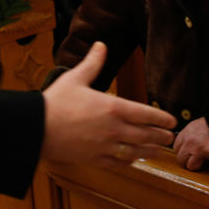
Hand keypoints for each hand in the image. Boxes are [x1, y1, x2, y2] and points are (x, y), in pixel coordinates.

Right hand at [41, 42, 175, 166]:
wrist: (36, 129)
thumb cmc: (55, 102)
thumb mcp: (76, 78)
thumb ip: (93, 63)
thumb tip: (101, 45)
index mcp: (112, 107)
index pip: (146, 114)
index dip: (162, 118)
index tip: (172, 121)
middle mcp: (113, 129)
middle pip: (145, 135)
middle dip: (160, 136)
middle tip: (171, 137)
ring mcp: (105, 146)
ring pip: (135, 152)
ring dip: (150, 151)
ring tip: (159, 151)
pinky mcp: (94, 159)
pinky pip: (118, 163)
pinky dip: (130, 162)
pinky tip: (134, 161)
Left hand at [172, 117, 208, 170]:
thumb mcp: (195, 126)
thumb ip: (188, 136)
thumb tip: (185, 146)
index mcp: (185, 134)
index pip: (176, 149)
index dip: (183, 152)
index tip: (188, 153)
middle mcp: (189, 142)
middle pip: (181, 160)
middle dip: (188, 161)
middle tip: (196, 159)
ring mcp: (199, 149)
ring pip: (192, 166)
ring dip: (200, 164)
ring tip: (205, 159)